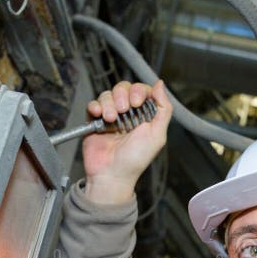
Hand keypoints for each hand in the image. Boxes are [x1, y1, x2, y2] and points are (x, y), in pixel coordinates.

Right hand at [82, 80, 171, 203]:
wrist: (111, 173)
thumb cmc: (135, 159)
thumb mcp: (157, 134)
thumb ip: (163, 108)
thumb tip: (160, 84)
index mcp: (144, 116)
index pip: (142, 90)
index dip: (139, 91)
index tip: (137, 103)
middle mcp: (128, 114)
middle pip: (124, 88)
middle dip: (123, 95)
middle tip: (123, 110)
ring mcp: (111, 116)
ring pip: (108, 94)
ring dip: (109, 103)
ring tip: (111, 119)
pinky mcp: (95, 121)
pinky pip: (93, 104)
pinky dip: (95, 106)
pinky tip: (100, 116)